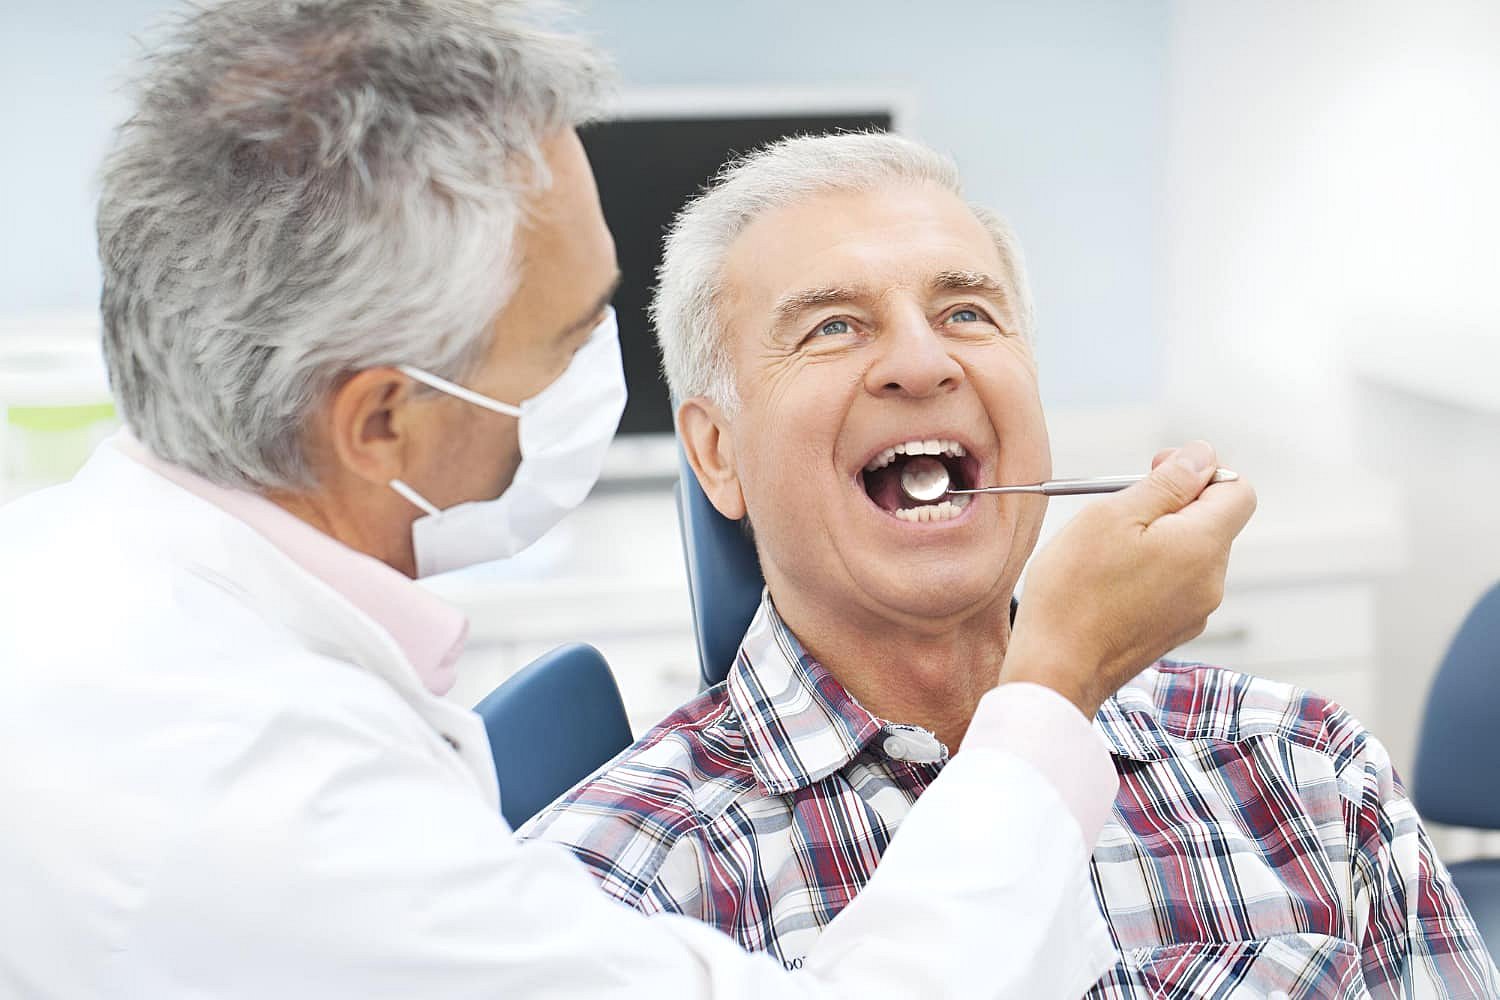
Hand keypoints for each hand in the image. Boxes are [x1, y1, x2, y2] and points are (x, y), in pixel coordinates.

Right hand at [1001, 440, 1256, 717]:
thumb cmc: (1075, 592)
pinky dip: (1149, 571)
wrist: (1057, 670)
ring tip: (1107, 550)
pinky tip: (1109, 581)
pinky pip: (1174, 584)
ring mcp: (1195, 610)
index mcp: (1203, 545)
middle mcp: (1211, 580)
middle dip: (1172, 504)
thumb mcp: (1113, 515)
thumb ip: (1166, 482)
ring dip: (1157, 538)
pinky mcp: (1174, 631)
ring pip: (1190, 553)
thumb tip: (1202, 456)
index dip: (1201, 471)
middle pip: (1212, 520)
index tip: (1158, 472)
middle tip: (1119, 507)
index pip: (1237, 489)